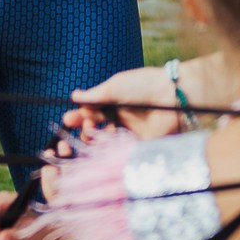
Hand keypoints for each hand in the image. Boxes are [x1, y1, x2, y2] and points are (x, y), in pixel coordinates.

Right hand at [64, 63, 184, 140]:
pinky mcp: (137, 147)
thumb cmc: (143, 86)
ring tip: (90, 131)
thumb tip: (75, 96)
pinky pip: (117, 153)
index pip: (92, 112)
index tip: (67, 119)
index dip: (79, 116)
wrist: (172, 97)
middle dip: (82, 128)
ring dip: (92, 139)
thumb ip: (95, 95)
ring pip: (104, 142)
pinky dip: (105, 152)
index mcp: (115, 103)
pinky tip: (99, 146)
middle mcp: (120, 119)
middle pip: (96, 128)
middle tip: (77, 125)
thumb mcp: (115, 87)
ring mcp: (129, 134)